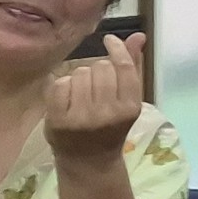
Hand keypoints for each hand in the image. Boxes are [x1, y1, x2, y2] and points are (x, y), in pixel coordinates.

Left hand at [42, 33, 142, 163]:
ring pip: (79, 73)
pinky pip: (60, 84)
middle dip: (97, 70)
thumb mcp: (127, 101)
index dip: (116, 49)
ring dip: (79, 79)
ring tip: (82, 95)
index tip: (109, 41)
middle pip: (100, 67)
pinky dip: (62, 86)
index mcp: (130, 108)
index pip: (123, 67)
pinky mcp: (59, 120)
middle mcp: (108, 113)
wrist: (88, 162)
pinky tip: (67, 98)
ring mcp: (82, 118)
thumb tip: (138, 37)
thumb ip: (132, 68)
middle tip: (96, 87)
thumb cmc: (110, 127)